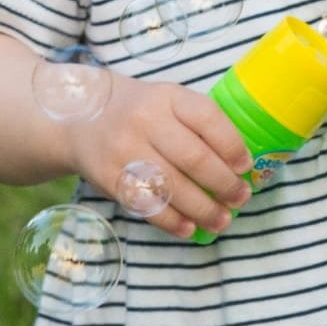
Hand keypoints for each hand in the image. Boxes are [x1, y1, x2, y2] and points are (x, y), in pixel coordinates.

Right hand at [69, 76, 252, 241]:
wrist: (81, 117)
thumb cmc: (140, 112)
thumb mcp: (168, 101)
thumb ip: (198, 125)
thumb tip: (238, 165)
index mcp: (168, 97)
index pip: (207, 118)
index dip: (232, 145)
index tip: (245, 167)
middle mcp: (145, 120)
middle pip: (194, 158)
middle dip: (224, 184)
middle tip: (240, 198)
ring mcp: (125, 150)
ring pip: (172, 186)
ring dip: (203, 209)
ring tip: (221, 220)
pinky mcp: (108, 177)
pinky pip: (146, 205)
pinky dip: (172, 221)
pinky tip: (189, 228)